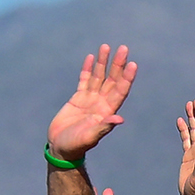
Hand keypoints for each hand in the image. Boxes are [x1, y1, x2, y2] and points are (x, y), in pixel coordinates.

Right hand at [49, 45, 136, 162]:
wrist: (61, 147)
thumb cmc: (76, 145)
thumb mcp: (90, 136)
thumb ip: (104, 126)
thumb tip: (120, 119)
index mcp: (107, 111)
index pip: (120, 90)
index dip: (127, 77)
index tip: (132, 64)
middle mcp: (101, 103)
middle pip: (112, 80)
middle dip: (118, 64)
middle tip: (124, 48)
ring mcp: (90, 99)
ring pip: (98, 76)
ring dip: (103, 62)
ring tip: (106, 46)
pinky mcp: (77, 98)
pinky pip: (84, 80)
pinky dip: (87, 69)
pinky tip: (91, 57)